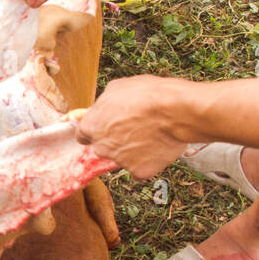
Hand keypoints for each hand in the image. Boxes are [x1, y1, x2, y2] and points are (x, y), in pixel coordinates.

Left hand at [70, 75, 188, 177]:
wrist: (175, 110)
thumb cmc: (147, 94)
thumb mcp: (117, 87)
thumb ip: (103, 103)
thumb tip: (102, 108)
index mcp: (91, 126)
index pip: (83, 135)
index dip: (96, 130)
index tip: (106, 128)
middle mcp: (101, 147)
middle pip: (103, 148)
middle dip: (115, 141)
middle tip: (135, 128)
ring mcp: (119, 161)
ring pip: (123, 159)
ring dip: (133, 151)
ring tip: (151, 134)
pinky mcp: (139, 172)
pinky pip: (141, 169)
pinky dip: (148, 161)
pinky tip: (158, 147)